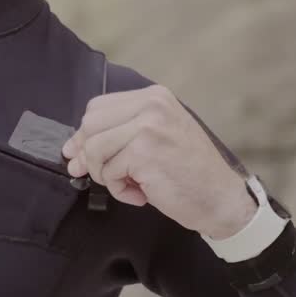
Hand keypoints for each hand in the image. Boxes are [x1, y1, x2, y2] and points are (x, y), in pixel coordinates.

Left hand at [60, 85, 256, 237]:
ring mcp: (148, 127)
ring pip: (95, 149)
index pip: (98, 107)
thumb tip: (72, 150)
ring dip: (105, 174)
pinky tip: (142, 194)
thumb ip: (118, 135)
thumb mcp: (156, 139)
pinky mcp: (145, 153)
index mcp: (154, 97)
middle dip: (89, 155)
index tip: (80, 155)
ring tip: (129, 184)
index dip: (85, 134)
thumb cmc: (188, 172)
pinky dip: (119, 190)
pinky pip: (110, 172)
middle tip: (106, 175)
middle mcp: (152, 105)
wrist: (222, 200)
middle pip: (90, 124)